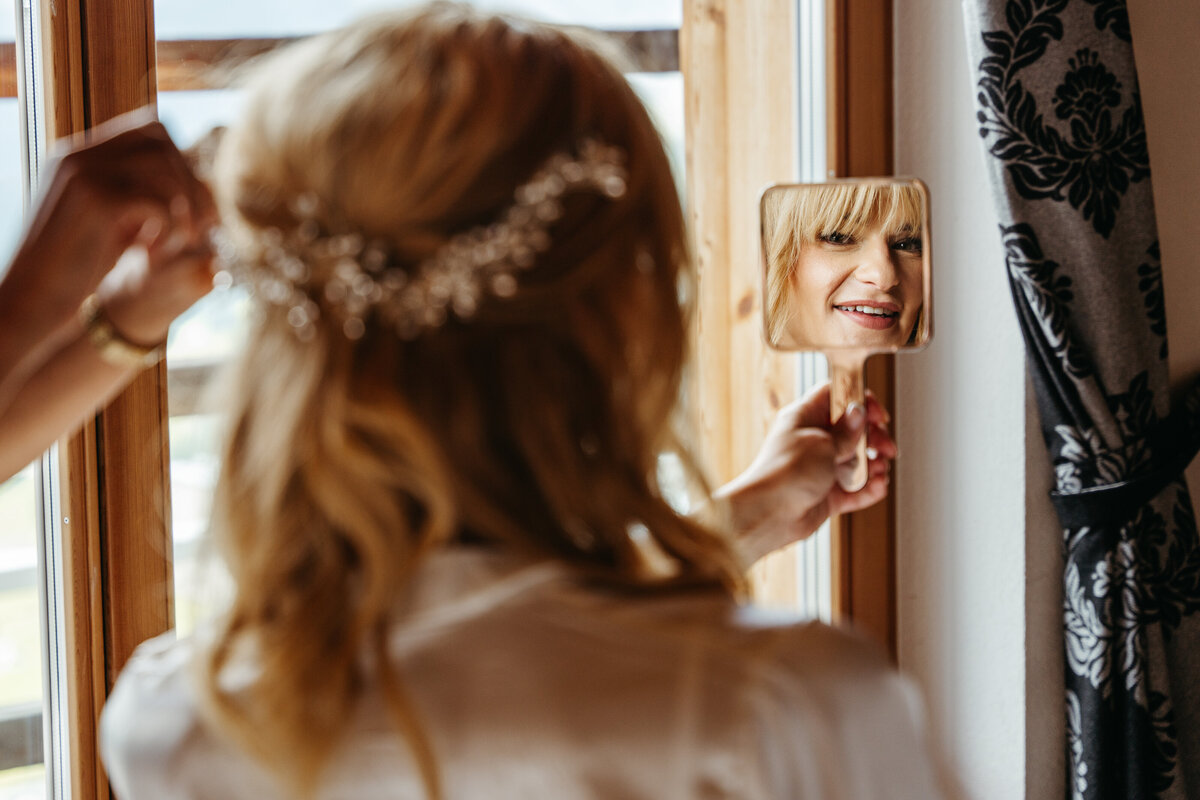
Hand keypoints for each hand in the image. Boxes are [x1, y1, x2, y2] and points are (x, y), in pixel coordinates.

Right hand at [2, 108, 216, 340]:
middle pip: (158, 139)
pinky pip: (157, 201)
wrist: (30, 300)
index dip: (180, 162)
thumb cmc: (70, 270)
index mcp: (76, 156)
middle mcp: (77, 156)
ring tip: (179, 242)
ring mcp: (84, 175)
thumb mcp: (105, 222)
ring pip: (162, 168)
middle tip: (199, 224)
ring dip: (184, 208)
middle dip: (189, 180)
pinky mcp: (96, 203)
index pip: (146, 129)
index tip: (191, 204)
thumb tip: (189, 186)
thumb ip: (134, 195)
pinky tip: (153, 254)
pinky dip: (169, 229)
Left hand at [714, 382, 896, 566]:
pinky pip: (854, 488)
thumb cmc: (785, 473)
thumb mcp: (822, 444)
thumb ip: (845, 432)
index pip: (835, 396)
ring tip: (879, 471)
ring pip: (856, 461)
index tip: (877, 415)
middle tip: (886, 447)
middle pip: (852, 430)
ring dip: (873, 465)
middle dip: (874, 438)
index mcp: (804, 418)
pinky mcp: (826, 494)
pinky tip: (877, 487)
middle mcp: (812, 441)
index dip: (859, 401)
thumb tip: (858, 413)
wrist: (768, 514)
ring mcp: (820, 468)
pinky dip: (868, 488)